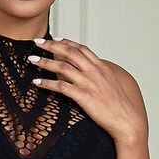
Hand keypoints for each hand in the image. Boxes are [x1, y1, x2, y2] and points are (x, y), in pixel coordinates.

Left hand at [28, 38, 145, 143]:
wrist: (126, 120)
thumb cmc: (118, 105)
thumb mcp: (110, 84)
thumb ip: (97, 75)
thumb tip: (85, 71)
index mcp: (101, 68)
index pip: (81, 49)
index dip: (66, 42)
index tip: (54, 38)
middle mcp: (94, 72)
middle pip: (69, 53)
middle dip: (51, 46)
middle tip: (38, 43)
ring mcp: (88, 84)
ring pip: (62, 67)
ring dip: (44, 62)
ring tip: (32, 60)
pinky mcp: (83, 96)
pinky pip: (60, 87)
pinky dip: (46, 83)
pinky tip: (36, 82)